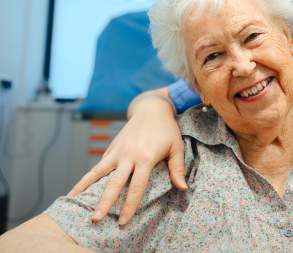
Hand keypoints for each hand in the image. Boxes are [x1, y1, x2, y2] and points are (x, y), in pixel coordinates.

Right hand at [67, 95, 185, 224]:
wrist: (151, 108)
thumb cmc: (166, 129)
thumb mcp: (176, 147)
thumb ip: (177, 168)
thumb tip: (183, 188)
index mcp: (145, 158)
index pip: (136, 187)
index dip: (129, 206)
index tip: (123, 220)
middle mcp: (128, 155)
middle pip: (114, 183)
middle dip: (104, 203)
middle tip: (95, 219)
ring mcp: (118, 150)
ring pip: (98, 172)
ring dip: (85, 187)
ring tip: (73, 201)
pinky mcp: (112, 147)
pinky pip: (99, 165)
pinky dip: (88, 176)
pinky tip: (79, 188)